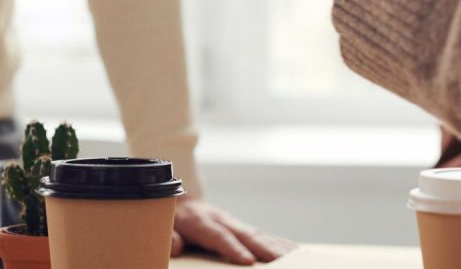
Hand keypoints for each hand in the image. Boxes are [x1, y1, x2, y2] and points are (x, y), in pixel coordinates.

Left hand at [172, 197, 296, 264]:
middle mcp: (221, 219)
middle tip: (282, 261)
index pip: (218, 236)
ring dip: (277, 247)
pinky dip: (280, 243)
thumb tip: (175, 245)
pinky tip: (295, 251)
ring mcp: (234, 222)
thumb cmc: (171, 219)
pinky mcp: (242, 227)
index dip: (232, 248)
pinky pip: (263, 235)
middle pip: (245, 234)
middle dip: (264, 248)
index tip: (247, 260)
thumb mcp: (163, 226)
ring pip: (258, 234)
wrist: (179, 200)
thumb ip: (168, 236)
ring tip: (297, 258)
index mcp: (200, 221)